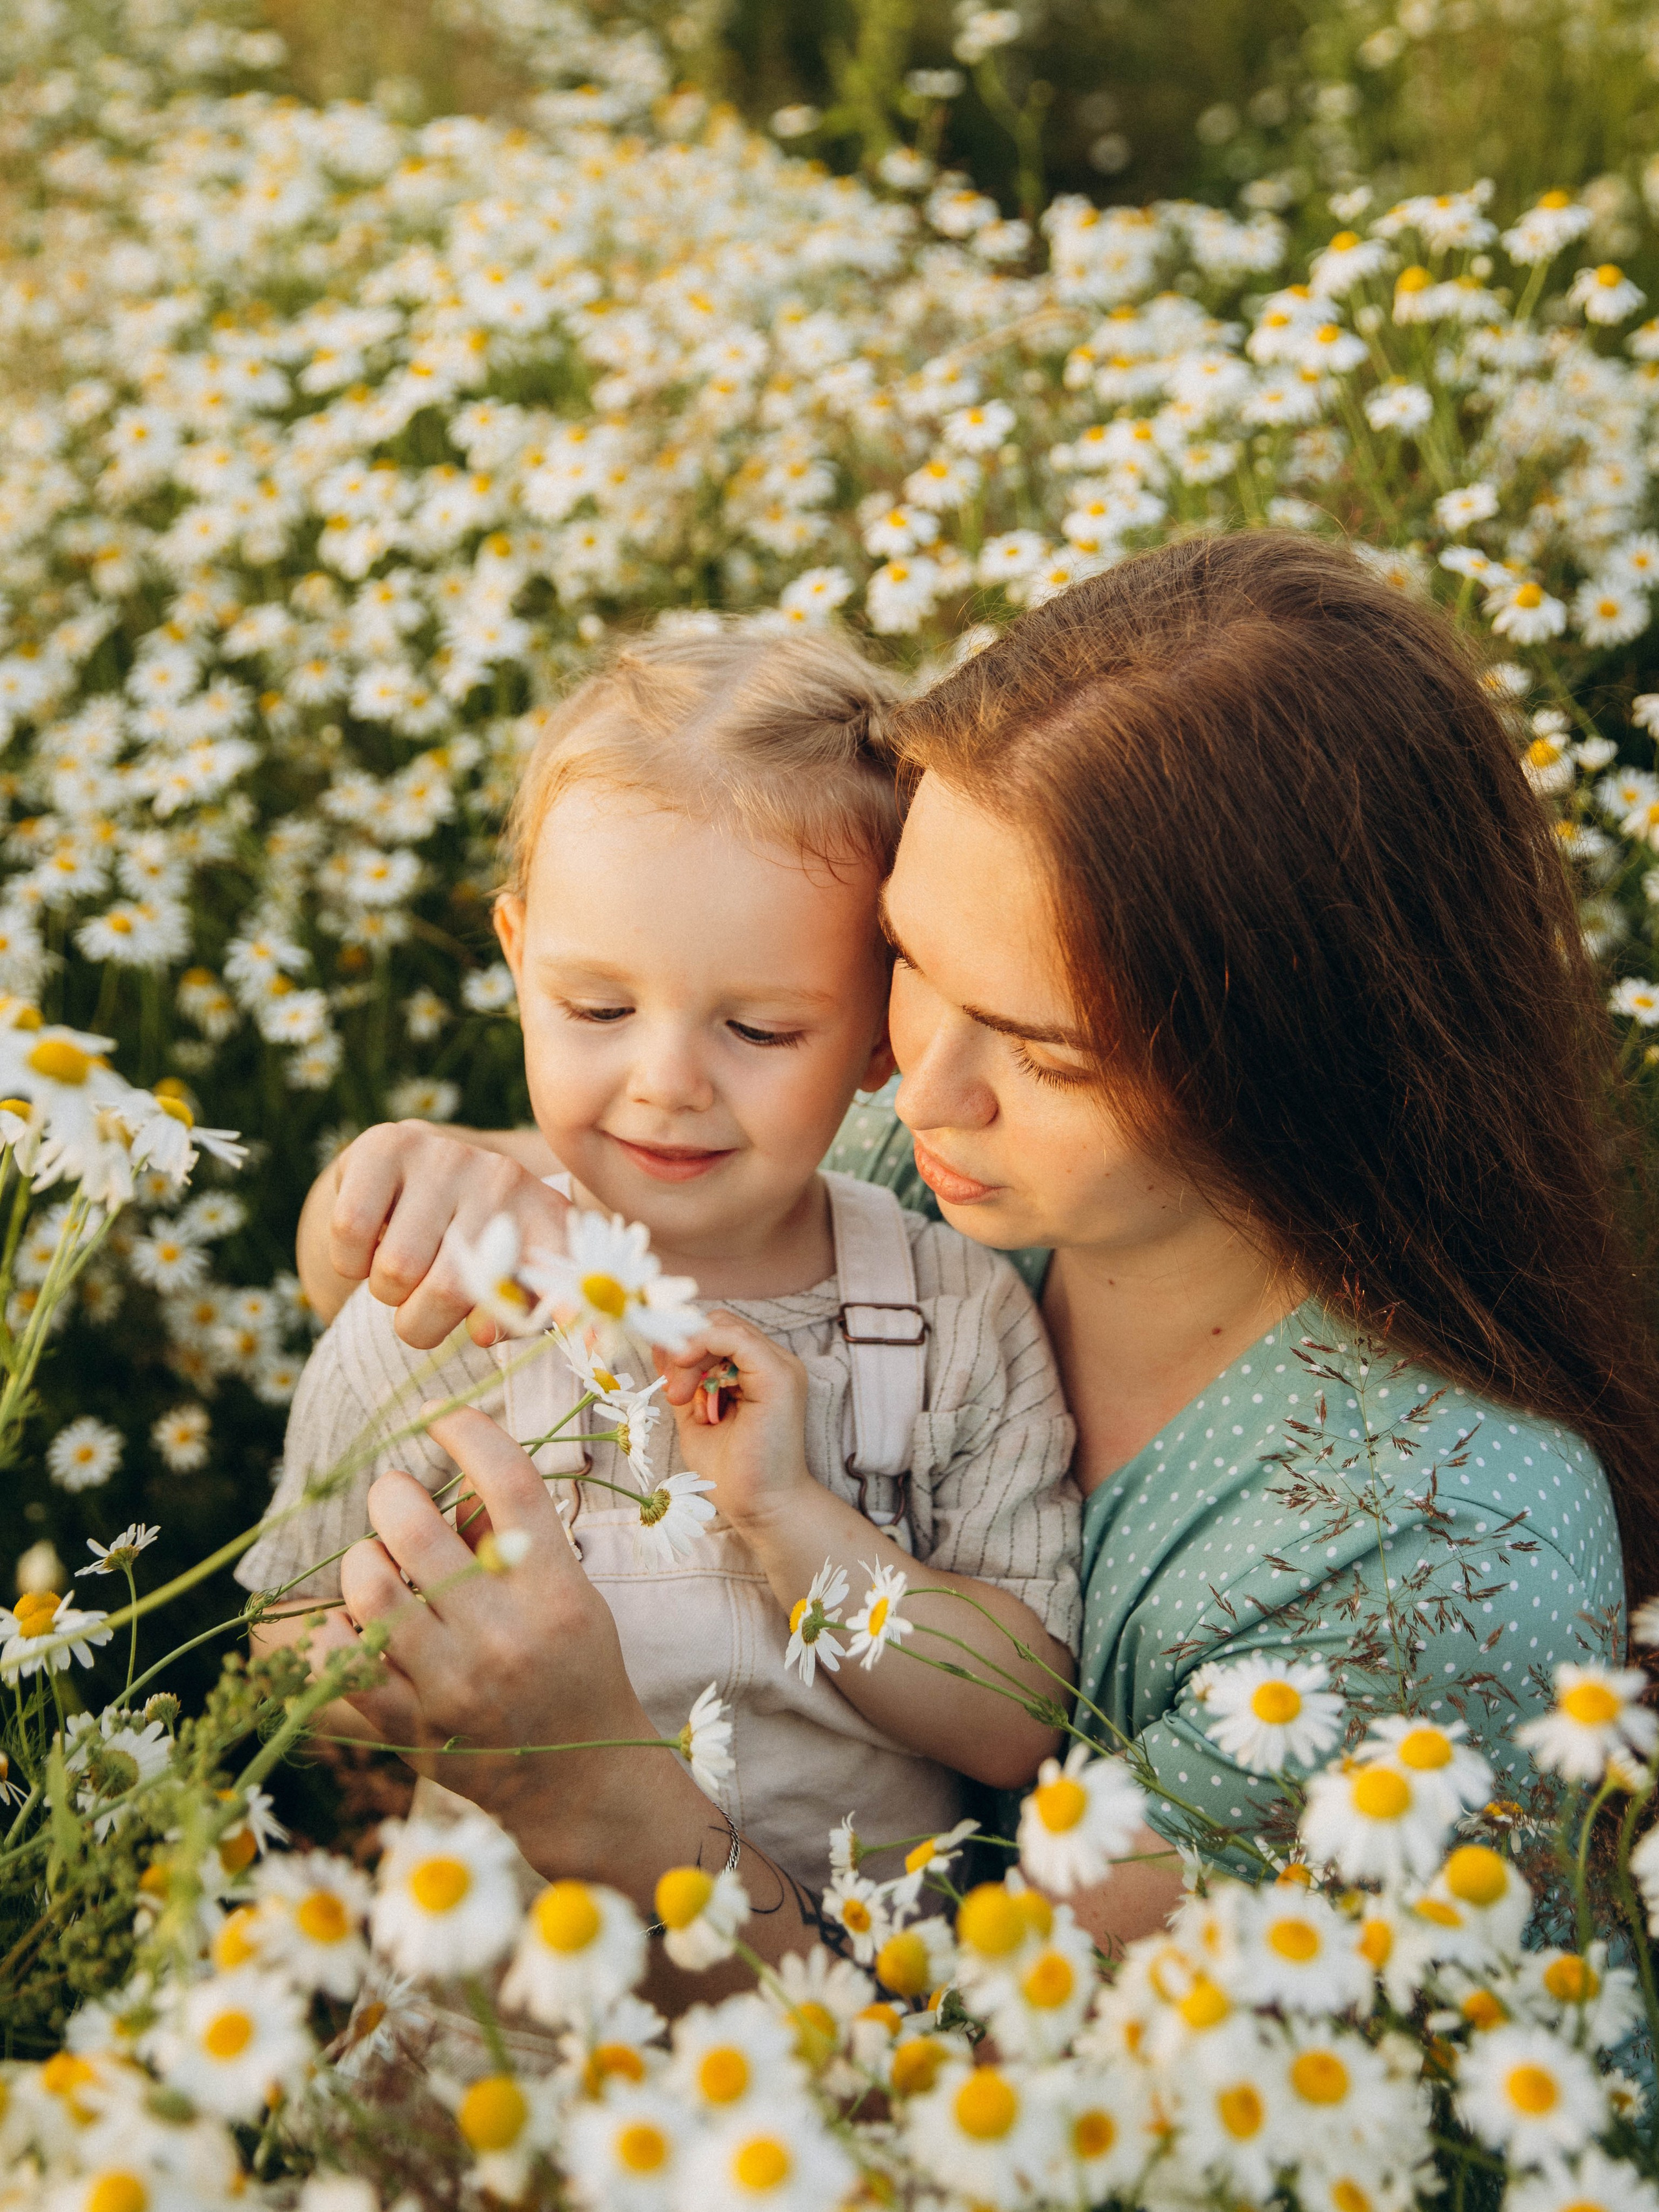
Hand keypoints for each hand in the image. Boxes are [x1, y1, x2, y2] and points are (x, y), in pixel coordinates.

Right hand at [324, 1122, 570, 1347]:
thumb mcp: (503, 1274)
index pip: (561, 1266)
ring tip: (401, 1269)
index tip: (581, 1348)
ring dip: (385, 1291)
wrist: (412, 1172)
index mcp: (545, 1218)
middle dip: (420, 1323)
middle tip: (420, 1310)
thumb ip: (509, 1312)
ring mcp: (445, 1155)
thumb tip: (486, 1333)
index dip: (565, 1309)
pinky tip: (370, 1244)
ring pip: (393, 1269)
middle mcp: (504, 1178)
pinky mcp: (387, 1144)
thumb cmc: (466, 1242)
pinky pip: (350, 1231)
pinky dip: (349, 1260)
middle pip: (446, 1291)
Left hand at [337, 1406, 662, 1859]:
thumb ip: (519, 1534)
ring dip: (363, 1558)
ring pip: (370, 1585)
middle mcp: (506, 1634)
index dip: (466, 1430)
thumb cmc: (578, 1670)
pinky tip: (357, 1618)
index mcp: (556, 1589)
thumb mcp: (573, 1594)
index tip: (439, 1415)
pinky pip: (344, 1658)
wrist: (581, 1780)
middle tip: (395, 1497)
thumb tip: (459, 1473)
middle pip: (416, 1526)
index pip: (509, 1481)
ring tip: (378, 1561)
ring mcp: (454, 1685)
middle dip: (391, 1494)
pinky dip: (339, 1628)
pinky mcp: (413, 1728)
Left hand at [654, 1309, 813, 1533]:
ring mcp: (779, 1366)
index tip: (664, 1377)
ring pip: (723, 1326)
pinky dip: (703, 1346)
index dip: (684, 1345)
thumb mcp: (694, 1415)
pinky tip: (687, 1375)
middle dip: (685, 1350)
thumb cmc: (732, 1471)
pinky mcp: (778, 1375)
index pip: (716, 1333)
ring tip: (681, 1395)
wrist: (760, 1506)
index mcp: (756, 1371)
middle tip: (674, 1392)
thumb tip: (660, 1347)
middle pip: (718, 1324)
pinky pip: (735, 1338)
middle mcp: (772, 1362)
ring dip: (690, 1355)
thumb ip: (682, 1380)